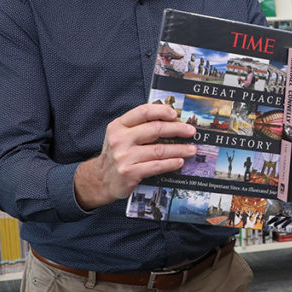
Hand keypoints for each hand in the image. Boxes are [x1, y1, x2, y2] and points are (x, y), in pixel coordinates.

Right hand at [74, 103, 196, 209]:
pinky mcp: (129, 173)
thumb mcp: (121, 136)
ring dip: (179, 149)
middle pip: (155, 130)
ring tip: (191, 149)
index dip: (161, 111)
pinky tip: (180, 161)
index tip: (175, 114)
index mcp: (118, 126)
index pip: (143, 112)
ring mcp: (124, 157)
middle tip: (191, 131)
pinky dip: (171, 163)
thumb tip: (170, 120)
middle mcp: (120, 139)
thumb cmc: (117, 154)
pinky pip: (156, 166)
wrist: (100, 180)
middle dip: (177, 129)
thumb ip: (139, 126)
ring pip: (159, 150)